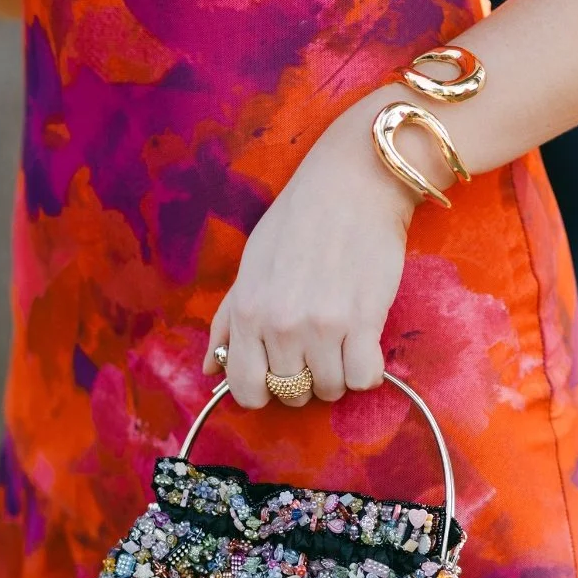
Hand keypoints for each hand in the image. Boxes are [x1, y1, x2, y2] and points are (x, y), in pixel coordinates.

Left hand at [203, 91, 421, 408]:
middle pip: (292, 393)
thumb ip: (227, 320)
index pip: (245, 389)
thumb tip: (210, 368)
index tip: (278, 374)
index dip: (263, 390)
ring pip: (331, 389)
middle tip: (317, 350)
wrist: (353, 185)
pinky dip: (368, 370)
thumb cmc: (298, 221)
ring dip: (339, 374)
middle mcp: (279, 325)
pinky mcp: (363, 322)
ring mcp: (321, 326)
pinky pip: (364, 379)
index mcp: (247, 312)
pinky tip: (365, 344)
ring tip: (343, 341)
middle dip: (305, 380)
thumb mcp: (250, 266)